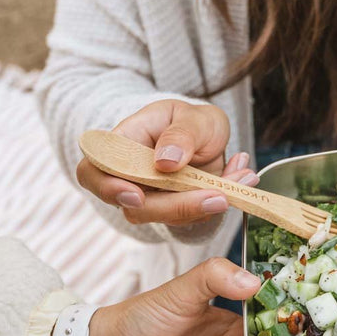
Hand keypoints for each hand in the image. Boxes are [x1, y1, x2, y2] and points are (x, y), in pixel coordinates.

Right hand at [76, 99, 259, 226]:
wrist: (211, 140)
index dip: (108, 188)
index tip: (136, 195)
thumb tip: (165, 161)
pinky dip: (223, 200)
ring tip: (243, 176)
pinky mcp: (178, 214)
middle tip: (219, 197)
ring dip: (209, 203)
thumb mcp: (194, 117)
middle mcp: (132, 179)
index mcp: (122, 146)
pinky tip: (242, 177)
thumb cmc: (193, 123)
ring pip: (170, 217)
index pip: (93, 172)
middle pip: (135, 207)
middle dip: (179, 205)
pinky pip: (196, 218)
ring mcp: (154, 200)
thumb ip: (181, 134)